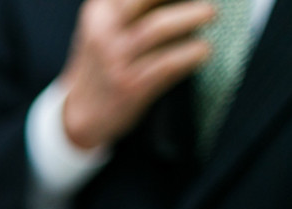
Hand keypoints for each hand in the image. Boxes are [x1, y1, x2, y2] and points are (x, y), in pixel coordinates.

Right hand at [60, 0, 214, 149]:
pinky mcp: (130, 87)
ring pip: (158, 28)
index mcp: (98, 12)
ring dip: (191, 17)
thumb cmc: (103, 64)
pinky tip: (204, 50)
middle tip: (204, 0)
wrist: (82, 114)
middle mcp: (102, 33)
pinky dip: (191, 53)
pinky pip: (167, 64)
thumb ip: (130, 8)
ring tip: (210, 14)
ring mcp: (114, 61)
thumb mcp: (103, 28)